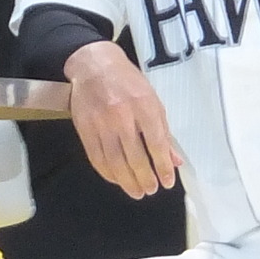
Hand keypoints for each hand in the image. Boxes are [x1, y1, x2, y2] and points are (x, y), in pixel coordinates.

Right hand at [66, 40, 183, 198]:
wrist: (94, 66)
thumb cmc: (128, 82)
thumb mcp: (153, 101)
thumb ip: (163, 131)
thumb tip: (174, 160)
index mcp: (144, 106)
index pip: (156, 144)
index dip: (162, 167)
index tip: (167, 182)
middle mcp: (122, 116)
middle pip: (135, 157)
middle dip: (145, 178)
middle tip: (151, 190)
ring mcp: (101, 124)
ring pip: (115, 162)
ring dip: (127, 182)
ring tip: (137, 192)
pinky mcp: (85, 129)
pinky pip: (97, 158)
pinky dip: (108, 173)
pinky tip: (117, 180)